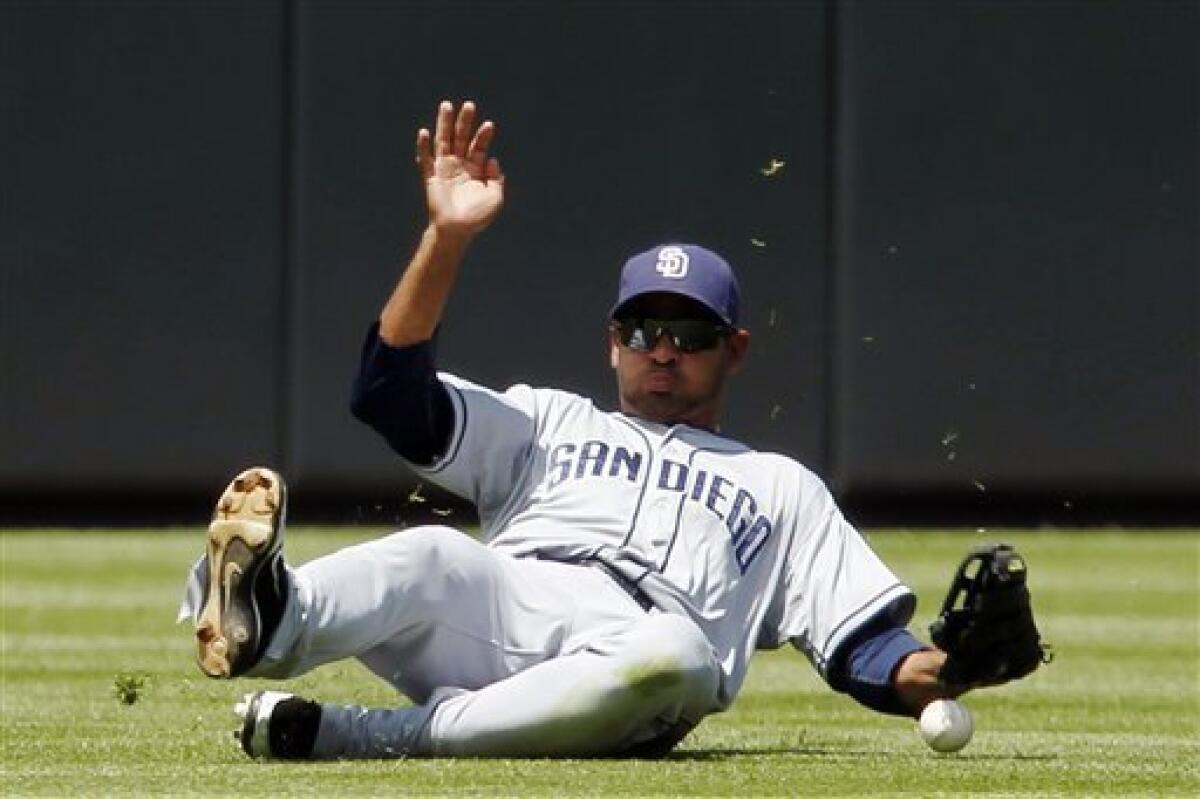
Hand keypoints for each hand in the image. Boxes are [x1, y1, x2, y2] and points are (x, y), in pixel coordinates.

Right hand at [416, 100, 504, 238]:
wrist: (457, 231)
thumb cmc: (477, 217)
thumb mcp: (496, 198)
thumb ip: (497, 179)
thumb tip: (493, 159)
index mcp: (476, 170)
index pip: (479, 147)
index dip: (484, 136)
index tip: (489, 125)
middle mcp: (460, 166)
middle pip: (461, 138)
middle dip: (465, 122)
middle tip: (469, 105)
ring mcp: (444, 170)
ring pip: (444, 142)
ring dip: (444, 124)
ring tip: (446, 105)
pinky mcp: (431, 177)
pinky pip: (426, 159)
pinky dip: (423, 146)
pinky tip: (424, 133)